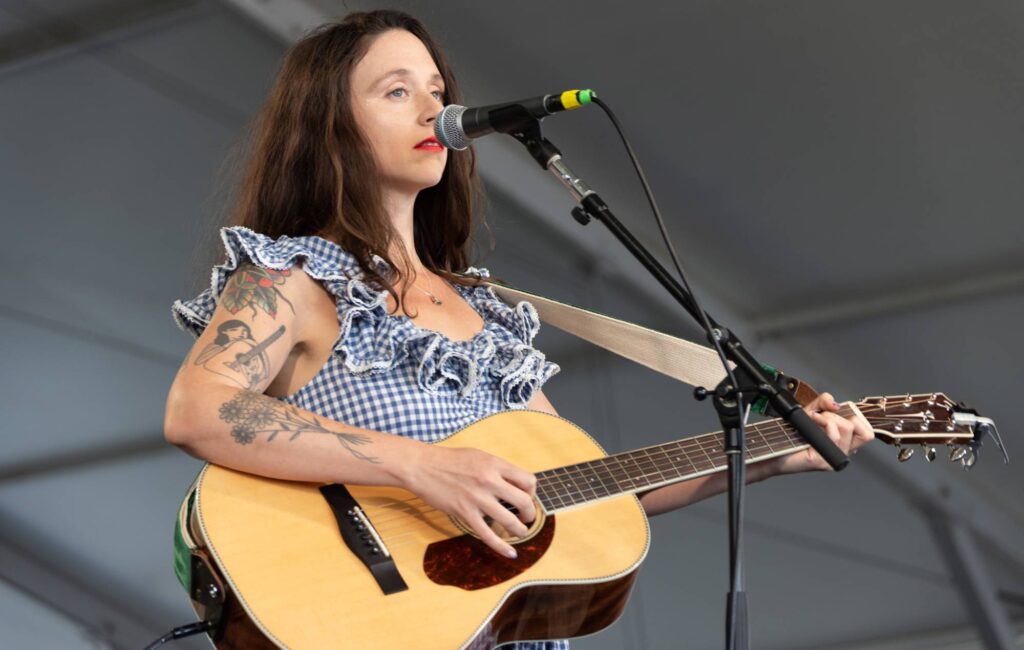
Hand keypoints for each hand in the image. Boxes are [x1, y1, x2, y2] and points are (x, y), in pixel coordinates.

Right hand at [401, 445, 536, 558]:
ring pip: (510, 521)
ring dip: (520, 530)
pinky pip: (488, 535)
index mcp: (495, 464)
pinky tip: (511, 553)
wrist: (422, 466)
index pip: (528, 480)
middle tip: (526, 518)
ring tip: (519, 532)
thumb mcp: (478, 456)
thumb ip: (497, 469)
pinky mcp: (465, 513)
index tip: (527, 498)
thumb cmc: (448, 460)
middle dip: (529, 513)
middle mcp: (489, 480)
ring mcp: (478, 498)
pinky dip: (502, 546)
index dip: (532, 492)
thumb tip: (513, 483)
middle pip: (524, 502)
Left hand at [764, 392, 874, 475]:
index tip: (837, 413)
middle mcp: (841, 451)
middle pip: (862, 430)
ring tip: (813, 419)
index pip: (867, 433)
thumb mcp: (811, 410)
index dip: (856, 418)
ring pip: (847, 428)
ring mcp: (833, 458)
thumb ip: (824, 402)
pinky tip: (811, 421)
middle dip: (840, 416)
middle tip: (822, 417)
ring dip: (828, 417)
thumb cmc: (791, 433)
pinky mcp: (823, 461)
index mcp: (844, 441)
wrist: (773, 447)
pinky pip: (834, 436)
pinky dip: (823, 422)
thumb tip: (835, 404)